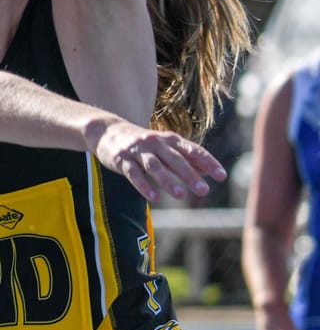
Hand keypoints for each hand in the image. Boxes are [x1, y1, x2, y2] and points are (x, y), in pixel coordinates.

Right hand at [92, 120, 224, 200]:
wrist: (107, 131)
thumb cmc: (142, 143)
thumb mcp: (165, 146)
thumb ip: (185, 157)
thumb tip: (208, 170)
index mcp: (170, 140)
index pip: (193, 150)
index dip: (208, 163)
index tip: (221, 176)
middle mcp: (156, 143)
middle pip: (176, 160)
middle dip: (190, 175)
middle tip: (204, 190)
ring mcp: (138, 152)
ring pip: (155, 167)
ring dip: (168, 181)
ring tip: (181, 195)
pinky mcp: (122, 160)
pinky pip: (134, 174)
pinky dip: (144, 186)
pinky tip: (154, 197)